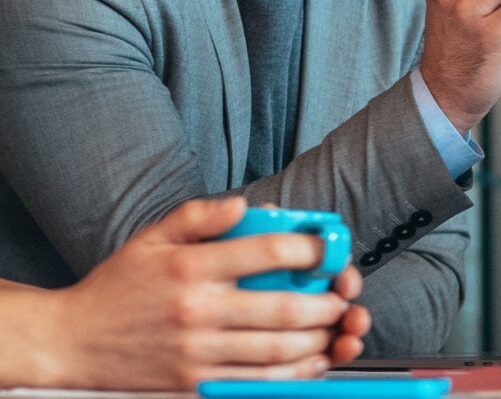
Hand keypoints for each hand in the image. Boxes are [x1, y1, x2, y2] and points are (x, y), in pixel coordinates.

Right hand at [41, 197, 368, 388]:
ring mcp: (198, 354)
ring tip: (333, 327)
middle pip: (282, 308)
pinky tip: (309, 363)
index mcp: (193, 267)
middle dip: (324, 302)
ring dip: (316, 340)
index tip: (327, 247)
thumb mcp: (153, 236)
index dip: (309, 247)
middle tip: (341, 295)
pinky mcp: (195, 386)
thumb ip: (200, 215)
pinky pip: (256, 384)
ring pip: (276, 351)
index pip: (266, 251)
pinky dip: (291, 377)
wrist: (73, 342)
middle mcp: (200, 312)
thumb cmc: (118, 285)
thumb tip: (244, 205)